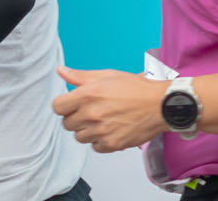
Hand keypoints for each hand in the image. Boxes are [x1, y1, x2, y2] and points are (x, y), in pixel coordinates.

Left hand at [51, 67, 165, 152]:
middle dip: (76, 117)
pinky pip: (95, 147)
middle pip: (67, 124)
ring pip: (79, 137)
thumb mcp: (107, 75)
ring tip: (102, 120)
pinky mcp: (111, 145)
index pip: (57, 107)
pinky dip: (100, 141)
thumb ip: (80, 76)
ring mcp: (101, 131)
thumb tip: (61, 71)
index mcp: (88, 94)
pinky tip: (110, 129)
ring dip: (87, 130)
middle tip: (90, 111)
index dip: (64, 105)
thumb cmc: (136, 89)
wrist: (159, 105)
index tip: (71, 104)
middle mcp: (92, 114)